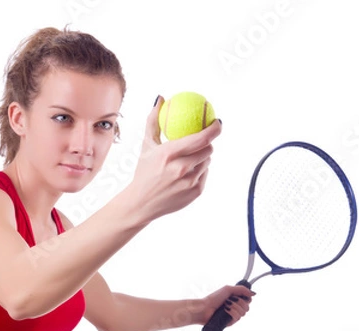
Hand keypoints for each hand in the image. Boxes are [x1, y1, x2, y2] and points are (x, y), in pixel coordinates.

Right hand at [126, 95, 221, 223]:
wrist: (141, 203)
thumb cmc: (144, 171)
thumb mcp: (146, 145)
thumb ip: (153, 121)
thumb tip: (160, 98)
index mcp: (169, 154)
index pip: (201, 137)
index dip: (214, 128)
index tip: (217, 122)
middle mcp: (181, 168)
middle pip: (208, 149)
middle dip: (208, 143)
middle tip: (203, 139)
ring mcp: (190, 182)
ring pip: (207, 161)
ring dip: (203, 157)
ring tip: (192, 156)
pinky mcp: (195, 192)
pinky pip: (205, 174)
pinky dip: (199, 170)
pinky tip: (189, 171)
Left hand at [195, 285, 254, 326]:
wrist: (204, 308)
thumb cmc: (214, 298)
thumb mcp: (228, 289)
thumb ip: (242, 289)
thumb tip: (254, 293)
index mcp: (235, 300)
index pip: (248, 301)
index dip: (246, 299)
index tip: (240, 296)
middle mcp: (235, 308)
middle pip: (247, 307)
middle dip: (240, 302)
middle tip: (230, 300)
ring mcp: (232, 316)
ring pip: (243, 313)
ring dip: (235, 307)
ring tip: (226, 305)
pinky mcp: (230, 322)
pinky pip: (237, 318)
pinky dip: (232, 313)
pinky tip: (225, 310)